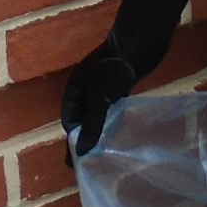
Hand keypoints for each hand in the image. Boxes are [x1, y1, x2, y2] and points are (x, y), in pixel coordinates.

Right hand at [61, 36, 139, 160]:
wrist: (137, 45)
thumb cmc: (113, 70)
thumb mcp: (98, 98)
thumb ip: (91, 125)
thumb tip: (80, 152)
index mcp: (73, 92)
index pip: (69, 122)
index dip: (74, 140)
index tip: (81, 160)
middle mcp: (84, 91)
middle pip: (81, 120)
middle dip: (86, 138)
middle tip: (93, 162)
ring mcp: (101, 89)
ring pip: (96, 116)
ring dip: (99, 132)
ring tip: (105, 153)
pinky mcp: (117, 89)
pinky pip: (110, 111)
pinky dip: (112, 123)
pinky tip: (119, 134)